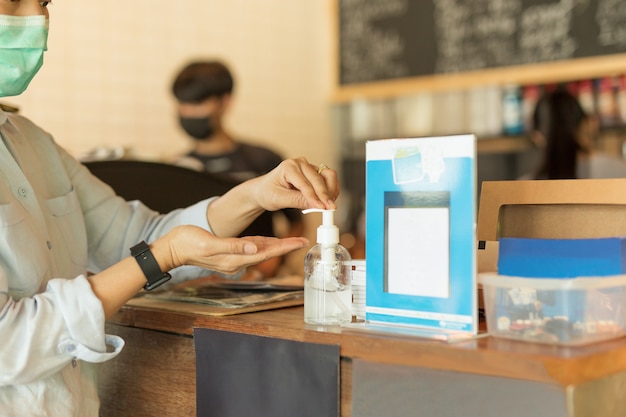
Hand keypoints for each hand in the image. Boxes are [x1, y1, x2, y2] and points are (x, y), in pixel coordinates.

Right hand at [163, 225, 308, 274]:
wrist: (171, 248)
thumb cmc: (187, 243)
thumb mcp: (209, 243)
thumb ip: (232, 246)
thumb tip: (253, 248)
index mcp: (233, 259)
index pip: (265, 253)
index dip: (284, 247)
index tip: (300, 242)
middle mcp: (236, 261)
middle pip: (267, 253)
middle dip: (286, 247)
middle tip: (304, 240)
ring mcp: (232, 259)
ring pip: (260, 251)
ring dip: (277, 246)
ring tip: (293, 240)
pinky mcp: (228, 253)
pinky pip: (250, 249)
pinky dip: (263, 244)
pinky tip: (271, 241)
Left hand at [250, 157, 338, 211]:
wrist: (265, 190)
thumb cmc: (268, 192)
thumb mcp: (278, 199)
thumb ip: (297, 201)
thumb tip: (316, 205)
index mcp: (289, 167)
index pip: (305, 184)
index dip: (315, 197)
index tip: (322, 208)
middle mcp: (300, 163)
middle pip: (319, 179)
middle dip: (325, 195)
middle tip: (330, 209)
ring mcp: (309, 167)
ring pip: (328, 176)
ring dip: (332, 190)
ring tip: (329, 205)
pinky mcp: (315, 172)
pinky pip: (328, 178)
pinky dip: (332, 189)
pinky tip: (329, 200)